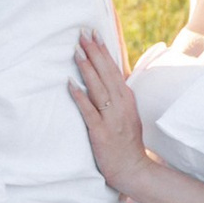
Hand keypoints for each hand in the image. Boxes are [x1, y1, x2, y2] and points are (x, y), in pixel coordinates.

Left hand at [69, 30, 152, 197]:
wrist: (133, 169)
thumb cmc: (127, 141)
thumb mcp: (127, 113)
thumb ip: (118, 95)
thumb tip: (108, 76)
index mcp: (127, 98)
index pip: (115, 68)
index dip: (104, 50)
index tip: (95, 33)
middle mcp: (121, 104)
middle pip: (106, 73)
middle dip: (94, 52)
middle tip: (82, 33)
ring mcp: (112, 118)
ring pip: (98, 87)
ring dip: (87, 68)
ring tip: (76, 50)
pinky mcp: (101, 132)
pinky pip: (88, 110)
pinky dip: (80, 96)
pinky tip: (70, 84)